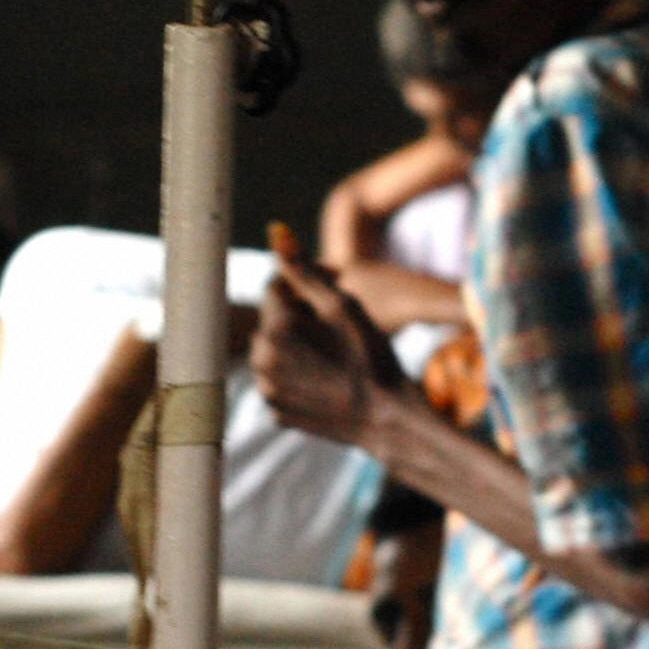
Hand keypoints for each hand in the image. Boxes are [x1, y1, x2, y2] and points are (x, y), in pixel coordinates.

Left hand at [255, 227, 404, 447]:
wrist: (387, 418)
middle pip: (272, 321)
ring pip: (273, 351)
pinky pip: (280, 381)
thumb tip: (274, 230)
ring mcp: (266, 389)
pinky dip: (296, 376)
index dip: (303, 286)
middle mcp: (261, 358)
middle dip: (296, 317)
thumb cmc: (371, 356)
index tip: (331, 297)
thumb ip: (304, 270)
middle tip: (335, 329)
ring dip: (294, 346)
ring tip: (331, 356)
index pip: (275, 287)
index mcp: (275, 327)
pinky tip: (326, 380)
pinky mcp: (276, 413)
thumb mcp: (342, 306)